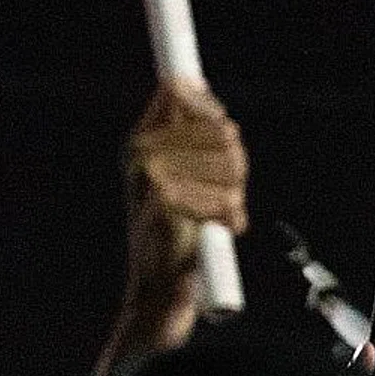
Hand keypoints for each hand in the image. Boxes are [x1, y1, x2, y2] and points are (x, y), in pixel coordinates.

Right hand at [100, 79, 248, 372]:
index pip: (181, 91)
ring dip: (235, 194)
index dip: (210, 110)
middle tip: (224, 195)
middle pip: (220, 128)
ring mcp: (150, 177)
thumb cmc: (176, 235)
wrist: (158, 293)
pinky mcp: (166, 206)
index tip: (222, 138)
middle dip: (235, 164)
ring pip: (230, 162)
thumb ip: (185, 132)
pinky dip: (232, 219)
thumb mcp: (178, 176)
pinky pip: (225, 200)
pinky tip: (218, 232)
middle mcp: (139, 153)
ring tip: (217, 216)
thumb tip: (192, 82)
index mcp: (139, 141)